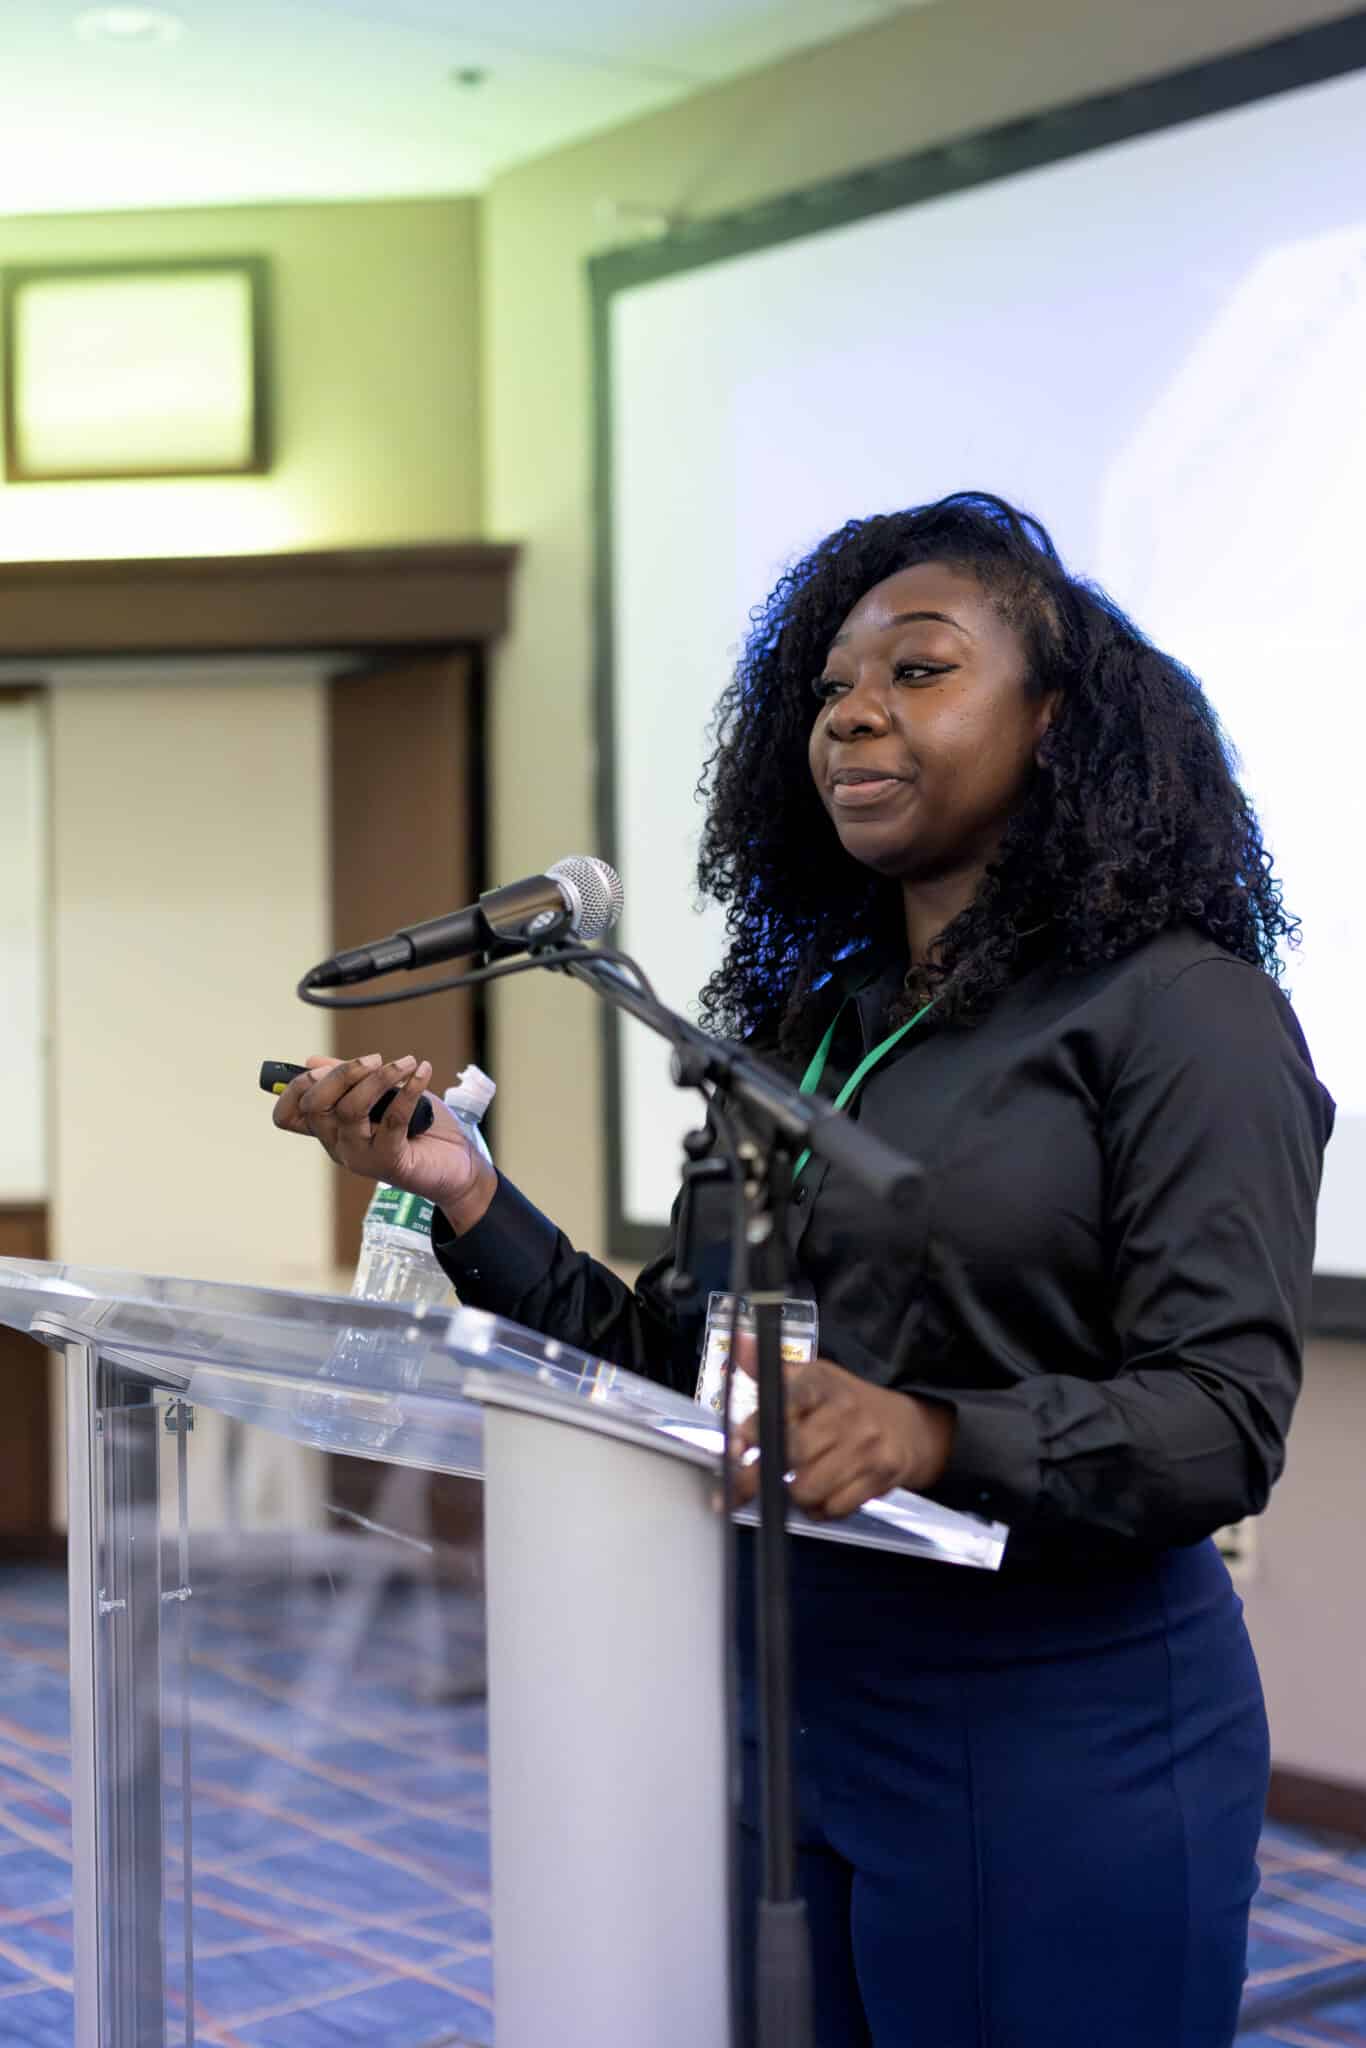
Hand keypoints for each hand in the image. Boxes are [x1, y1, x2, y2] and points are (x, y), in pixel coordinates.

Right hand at [271, 1052, 494, 1219]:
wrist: (459, 1165)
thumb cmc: (422, 1129)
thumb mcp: (384, 1095)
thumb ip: (350, 1080)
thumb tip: (312, 1061)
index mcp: (332, 1129)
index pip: (289, 1116)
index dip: (294, 1087)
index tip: (321, 1067)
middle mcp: (339, 1145)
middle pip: (315, 1107)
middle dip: (340, 1073)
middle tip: (373, 1059)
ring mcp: (361, 1157)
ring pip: (350, 1110)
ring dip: (378, 1078)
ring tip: (406, 1063)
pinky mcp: (390, 1162)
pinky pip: (393, 1120)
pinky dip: (409, 1090)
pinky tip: (422, 1072)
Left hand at [730, 1354, 955, 1520]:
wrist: (908, 1427)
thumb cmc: (845, 1404)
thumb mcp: (811, 1377)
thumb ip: (769, 1368)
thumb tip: (739, 1342)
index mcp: (821, 1383)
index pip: (781, 1407)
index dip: (752, 1432)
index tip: (735, 1449)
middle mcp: (846, 1411)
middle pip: (791, 1454)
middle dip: (760, 1476)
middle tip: (744, 1488)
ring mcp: (866, 1445)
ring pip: (809, 1488)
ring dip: (793, 1497)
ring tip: (792, 1488)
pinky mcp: (881, 1475)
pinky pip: (835, 1508)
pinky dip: (820, 1510)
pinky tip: (820, 1498)